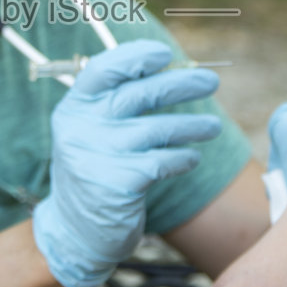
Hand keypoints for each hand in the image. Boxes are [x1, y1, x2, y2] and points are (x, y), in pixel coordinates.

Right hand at [33, 39, 222, 286]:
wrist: (76, 233)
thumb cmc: (95, 171)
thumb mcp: (92, 132)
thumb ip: (118, 103)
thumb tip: (173, 71)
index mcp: (74, 108)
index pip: (103, 70)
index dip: (136, 56)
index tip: (166, 54)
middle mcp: (81, 128)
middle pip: (138, 93)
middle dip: (180, 84)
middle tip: (211, 81)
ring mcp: (98, 156)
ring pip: (157, 129)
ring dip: (192, 126)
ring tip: (212, 127)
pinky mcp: (117, 185)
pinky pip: (162, 162)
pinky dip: (182, 158)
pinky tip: (192, 158)